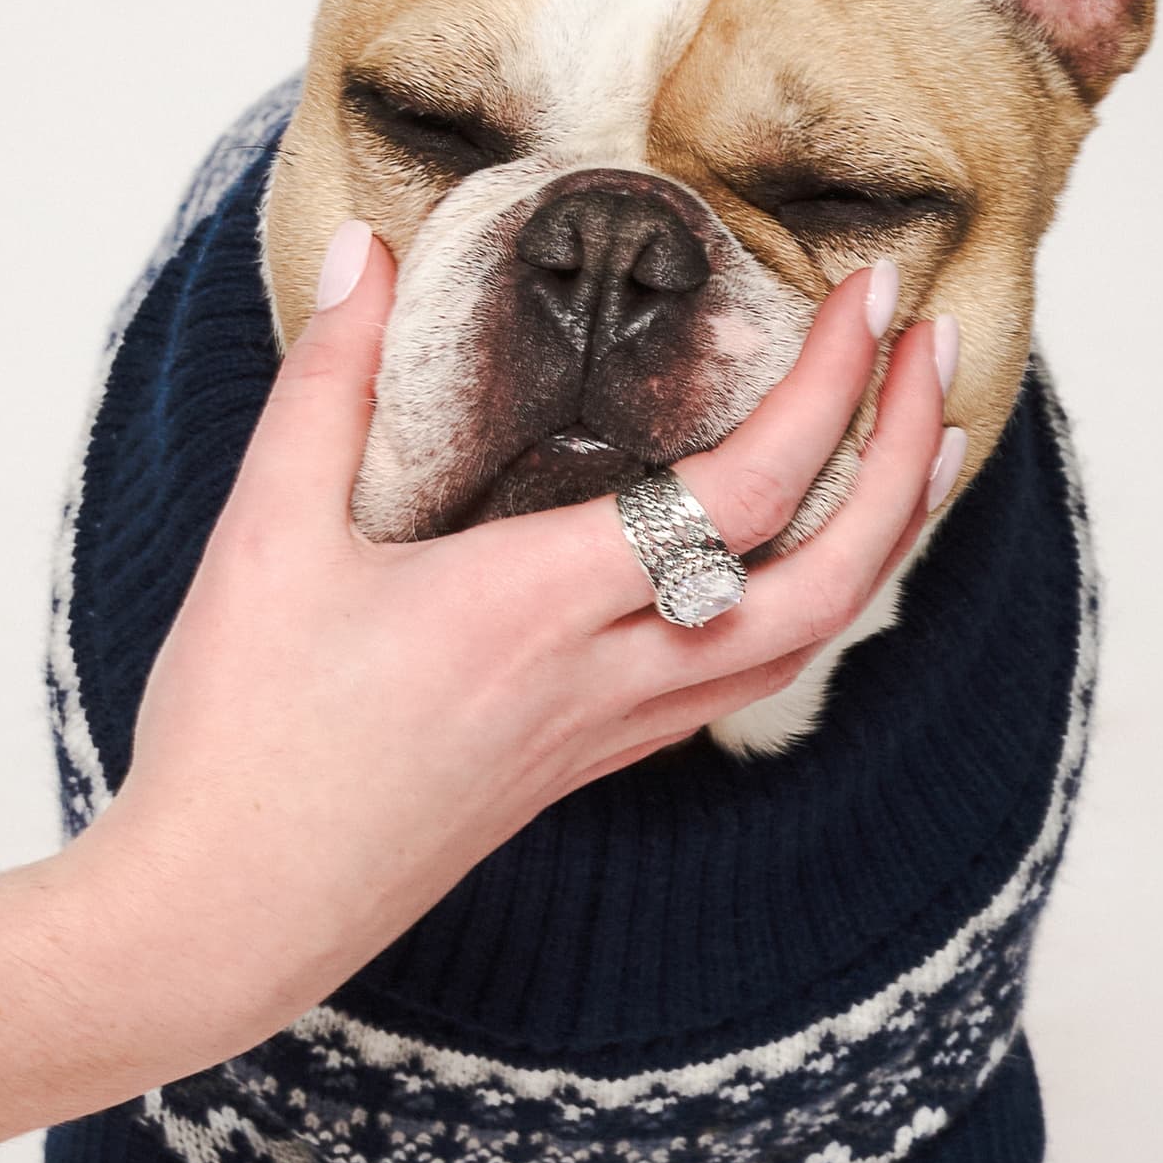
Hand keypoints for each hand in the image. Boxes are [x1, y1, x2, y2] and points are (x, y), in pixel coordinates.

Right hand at [73, 221, 957, 1060]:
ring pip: (803, 645)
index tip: (870, 294)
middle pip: (827, 582)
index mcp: (539, 608)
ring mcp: (606, 735)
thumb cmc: (241, 737)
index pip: (746, 490)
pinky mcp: (586, 765)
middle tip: (935, 351)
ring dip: (880, 541)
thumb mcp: (265, 537)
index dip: (831, 384)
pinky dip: (807, 606)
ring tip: (918, 446)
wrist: (226, 915)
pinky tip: (796, 561)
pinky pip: (740, 680)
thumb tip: (366, 247)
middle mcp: (603, 679)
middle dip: (903, 460)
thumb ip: (328, 381)